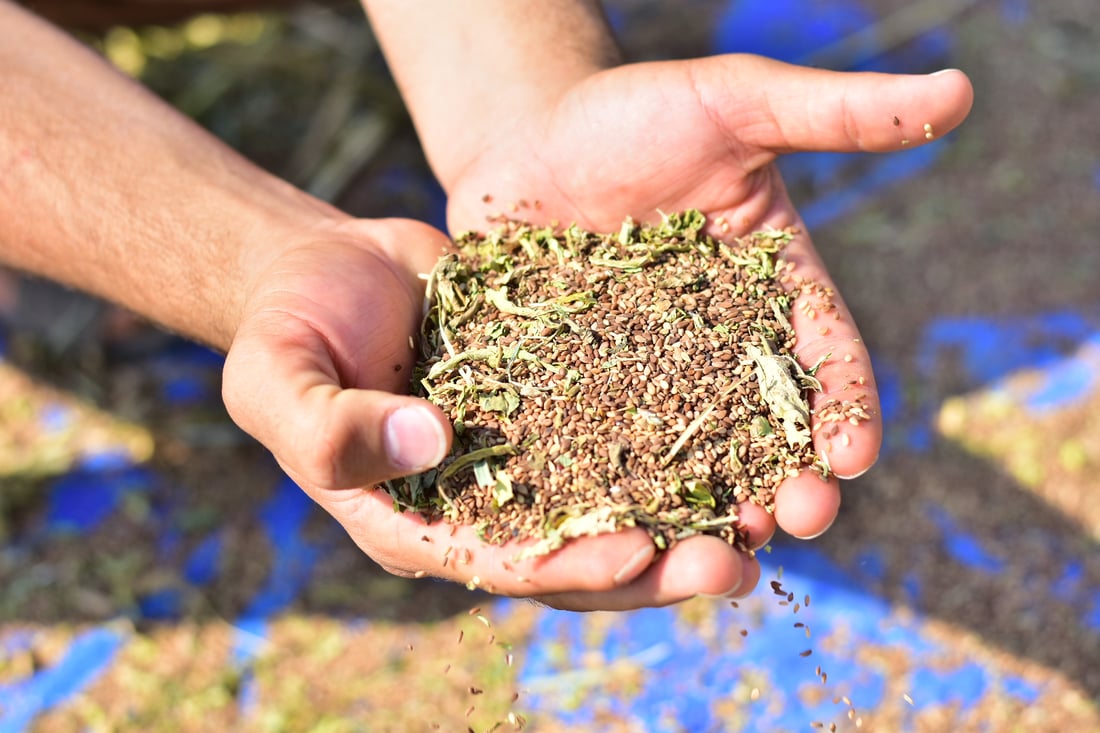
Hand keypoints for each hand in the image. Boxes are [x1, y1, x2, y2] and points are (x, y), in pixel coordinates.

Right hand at [221, 218, 747, 606]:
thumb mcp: (281, 379)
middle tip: (734, 563)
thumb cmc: (287, 326)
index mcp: (415, 522)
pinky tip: (741, 426)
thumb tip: (432, 442)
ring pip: (616, 499)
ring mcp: (524, 455)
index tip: (641, 550)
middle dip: (655, 566)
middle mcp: (482, 503)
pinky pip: (622, 424)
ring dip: (686, 514)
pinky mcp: (554, 400)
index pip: (502, 565)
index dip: (571, 566)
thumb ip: (335, 427)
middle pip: (577, 553)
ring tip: (765, 511)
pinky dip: (676, 434)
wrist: (326, 264)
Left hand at [442, 55, 973, 606]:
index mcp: (771, 288)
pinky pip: (601, 448)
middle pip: (766, 423)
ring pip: (692, 453)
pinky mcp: (578, 391)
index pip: (825, 353)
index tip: (851, 455)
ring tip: (722, 548)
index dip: (845, 404)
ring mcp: (647, 375)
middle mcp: (717, 345)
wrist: (523, 134)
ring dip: (715, 504)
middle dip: (790, 476)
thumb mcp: (733, 100)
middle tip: (799, 520)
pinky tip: (623, 529)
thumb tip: (961, 89)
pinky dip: (618, 490)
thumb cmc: (631, 111)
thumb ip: (833, 111)